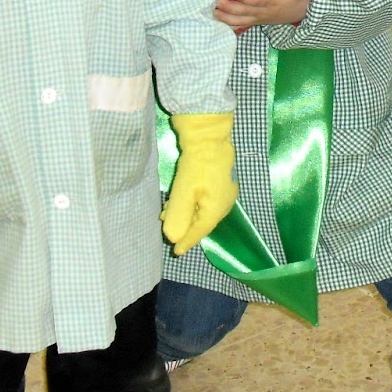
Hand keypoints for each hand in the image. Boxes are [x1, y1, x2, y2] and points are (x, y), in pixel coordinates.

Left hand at [162, 112, 237, 255]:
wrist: (209, 139)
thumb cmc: (197, 167)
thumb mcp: (183, 193)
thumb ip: (178, 217)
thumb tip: (174, 238)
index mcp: (216, 210)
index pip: (199, 232)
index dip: (187, 242)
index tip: (176, 252)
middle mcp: (224, 205)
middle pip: (202, 222)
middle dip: (184, 228)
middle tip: (168, 232)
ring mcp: (224, 194)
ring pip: (202, 212)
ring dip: (185, 215)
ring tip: (167, 215)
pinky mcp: (220, 184)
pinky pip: (204, 202)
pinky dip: (191, 205)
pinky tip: (179, 202)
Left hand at [215, 0, 311, 29]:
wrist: (302, 12)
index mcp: (271, 1)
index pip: (256, 0)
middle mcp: (262, 12)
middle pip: (243, 11)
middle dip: (229, 7)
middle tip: (217, 1)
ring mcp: (257, 18)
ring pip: (239, 21)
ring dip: (225, 18)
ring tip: (214, 12)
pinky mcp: (254, 21)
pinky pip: (239, 25)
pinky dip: (228, 24)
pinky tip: (217, 20)